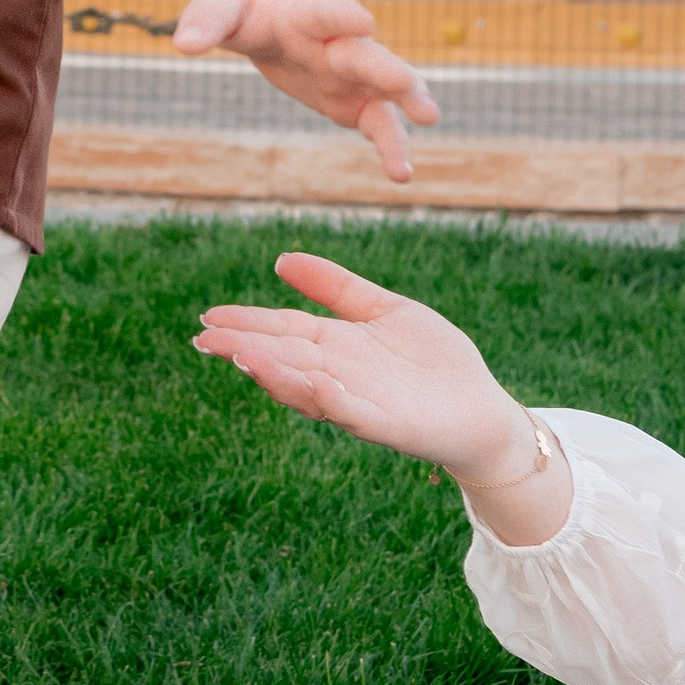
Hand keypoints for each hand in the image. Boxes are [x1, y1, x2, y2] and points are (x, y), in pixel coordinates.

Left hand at [171, 0, 438, 183]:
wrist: (278, 7)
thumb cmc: (248, 5)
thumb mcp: (222, 5)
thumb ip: (205, 21)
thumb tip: (182, 45)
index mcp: (306, 13)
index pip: (325, 13)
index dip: (341, 16)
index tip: (363, 20)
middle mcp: (339, 41)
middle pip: (364, 54)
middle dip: (385, 68)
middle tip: (406, 83)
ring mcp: (352, 71)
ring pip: (384, 89)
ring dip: (406, 102)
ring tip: (429, 118)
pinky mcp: (354, 100)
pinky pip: (378, 123)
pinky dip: (391, 145)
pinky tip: (401, 174)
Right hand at [194, 253, 563, 538]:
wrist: (482, 409)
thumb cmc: (435, 361)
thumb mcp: (384, 309)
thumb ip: (337, 287)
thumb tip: (280, 259)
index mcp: (336, 345)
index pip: (282, 328)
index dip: (245, 322)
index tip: (207, 315)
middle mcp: (338, 374)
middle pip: (284, 356)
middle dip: (244, 347)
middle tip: (203, 338)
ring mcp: (359, 401)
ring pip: (307, 387)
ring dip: (275, 374)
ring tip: (242, 357)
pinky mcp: (387, 425)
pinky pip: (352, 412)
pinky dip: (329, 399)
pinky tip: (311, 382)